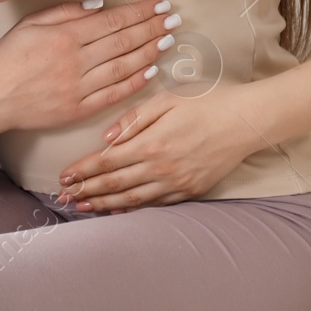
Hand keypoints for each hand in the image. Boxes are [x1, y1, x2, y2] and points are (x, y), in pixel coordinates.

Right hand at [0, 0, 179, 150]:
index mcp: (64, 36)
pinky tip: (151, 71)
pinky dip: (134, 82)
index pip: (112, 20)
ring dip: (150, 52)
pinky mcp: (79, 109)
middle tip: (173, 19)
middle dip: (152, 28)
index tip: (159, 5)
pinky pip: (114, 95)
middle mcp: (75, 61)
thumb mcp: (30, 24)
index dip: (139, 12)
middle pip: (123, 41)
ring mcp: (78, 87)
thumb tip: (100, 5)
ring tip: (168, 40)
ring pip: (123, 67)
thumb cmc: (8, 58)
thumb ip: (65, 12)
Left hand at [54, 85, 268, 213]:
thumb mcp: (167, 99)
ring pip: (132, 200)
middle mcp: (160, 168)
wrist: (246, 121)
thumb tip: (106, 137)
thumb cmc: (206, 102)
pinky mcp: (190, 191)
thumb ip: (134, 119)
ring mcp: (176, 183)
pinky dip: (134, 209)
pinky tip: (119, 211)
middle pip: (114, 184)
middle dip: (86, 191)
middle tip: (64, 198)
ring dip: (105, 205)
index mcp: (151, 143)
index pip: (107, 161)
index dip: (82, 170)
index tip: (63, 177)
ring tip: (84, 207)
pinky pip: (155, 205)